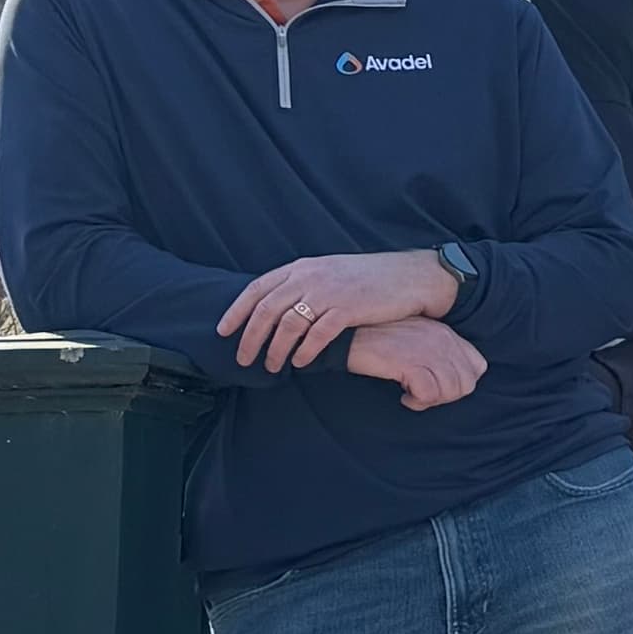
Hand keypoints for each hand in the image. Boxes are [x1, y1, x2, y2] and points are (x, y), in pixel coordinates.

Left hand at [219, 248, 452, 370]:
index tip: (223, 332)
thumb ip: (303, 284)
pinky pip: (317, 335)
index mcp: (302, 267)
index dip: (236, 311)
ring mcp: (329, 292)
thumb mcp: (329, 272)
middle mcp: (310, 277)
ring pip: (288, 325)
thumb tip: (276, 308)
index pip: (257, 289)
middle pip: (267, 310)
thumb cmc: (369, 279)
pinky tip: (301, 363)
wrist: (409, 276)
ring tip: (272, 367)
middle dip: (250, 338)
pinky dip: (305, 352)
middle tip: (244, 359)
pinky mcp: (348, 309)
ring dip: (275, 350)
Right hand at [344, 317, 485, 408]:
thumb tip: (450, 382)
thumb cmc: (379, 339)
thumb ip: (437, 353)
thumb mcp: (416, 338)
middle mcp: (442, 341)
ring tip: (411, 394)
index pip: (478, 366)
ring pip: (451, 392)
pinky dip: (416, 402)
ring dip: (431, 401)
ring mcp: (428, 351)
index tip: (438, 384)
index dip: (461, 382)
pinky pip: (429, 395)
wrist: (350, 333)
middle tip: (423, 394)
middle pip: (467, 384)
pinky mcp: (411, 363)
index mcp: (447, 334)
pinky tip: (403, 396)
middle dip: (447, 397)